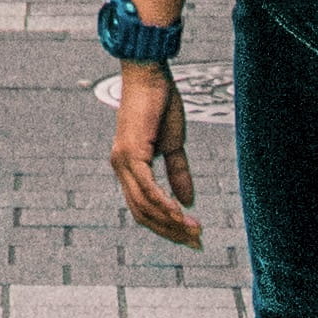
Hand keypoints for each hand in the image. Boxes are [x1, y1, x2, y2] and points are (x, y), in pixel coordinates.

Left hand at [109, 58, 200, 246]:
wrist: (150, 75)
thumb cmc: (159, 105)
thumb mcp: (173, 144)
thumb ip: (178, 173)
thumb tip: (187, 202)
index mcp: (128, 167)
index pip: (144, 209)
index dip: (167, 227)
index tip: (192, 238)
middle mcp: (120, 167)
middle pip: (143, 214)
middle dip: (171, 232)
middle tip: (197, 242)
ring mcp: (122, 161)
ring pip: (145, 206)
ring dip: (171, 223)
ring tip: (195, 230)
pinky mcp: (131, 153)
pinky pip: (148, 189)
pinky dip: (164, 205)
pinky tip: (181, 215)